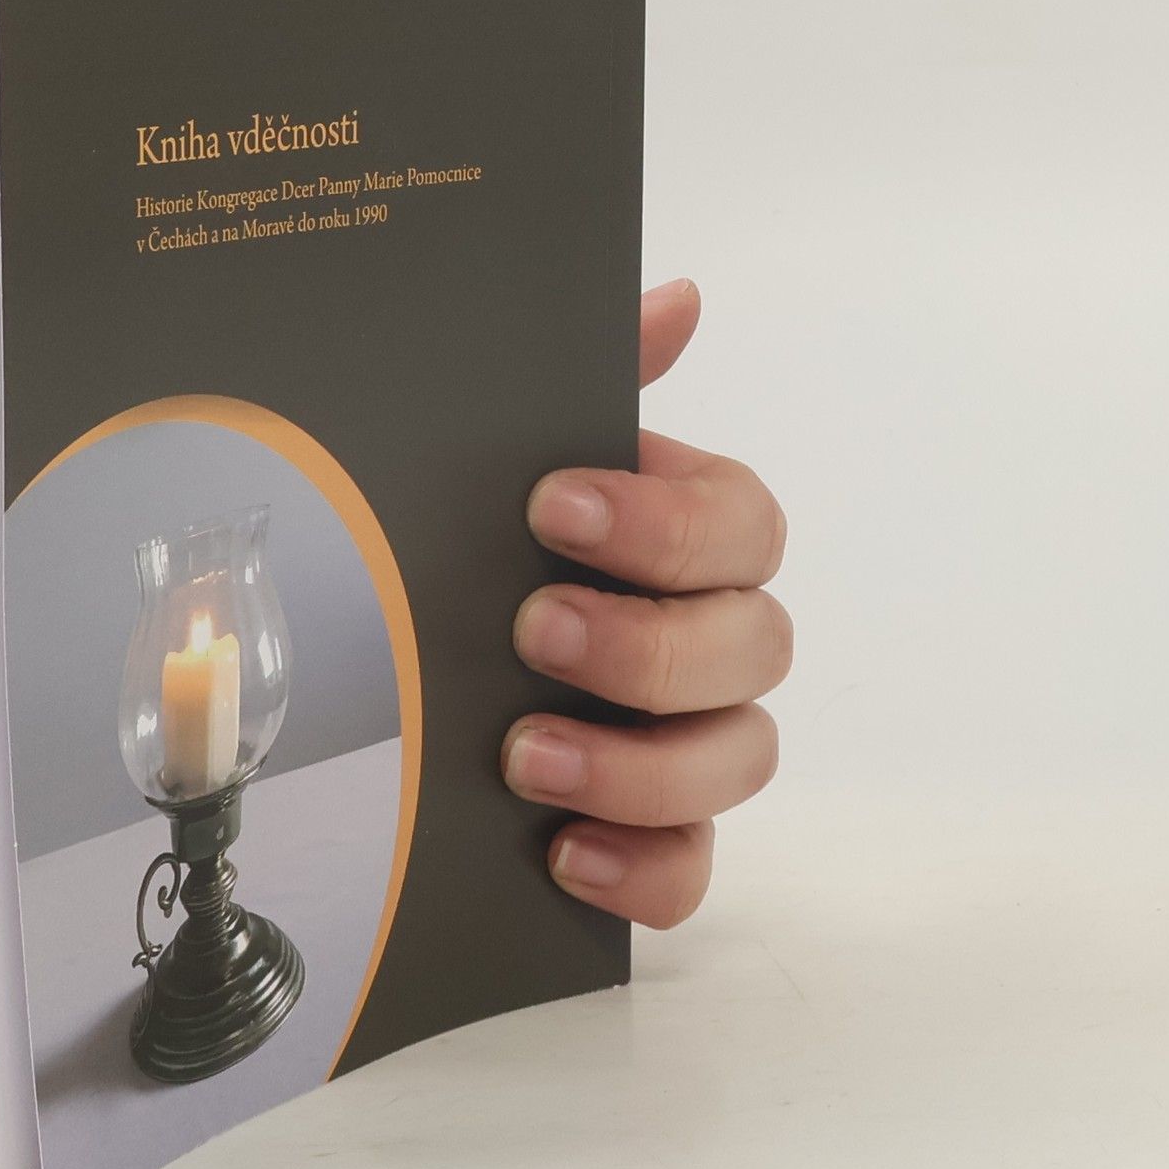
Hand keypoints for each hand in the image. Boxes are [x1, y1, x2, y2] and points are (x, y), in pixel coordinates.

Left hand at [503, 277, 789, 926]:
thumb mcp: (514, 451)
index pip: (740, 526)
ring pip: (740, 761)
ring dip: (640, 763)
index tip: (552, 507)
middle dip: (646, 646)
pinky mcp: (655, 831)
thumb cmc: (492, 540)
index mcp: (690, 536)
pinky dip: (646, 870)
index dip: (663, 523)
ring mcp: (692, 740)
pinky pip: (692, 869)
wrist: (414, 650)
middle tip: (534, 632)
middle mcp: (710, 638)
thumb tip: (677, 298)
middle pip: (754, 648)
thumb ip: (600, 378)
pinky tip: (566, 855)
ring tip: (527, 755)